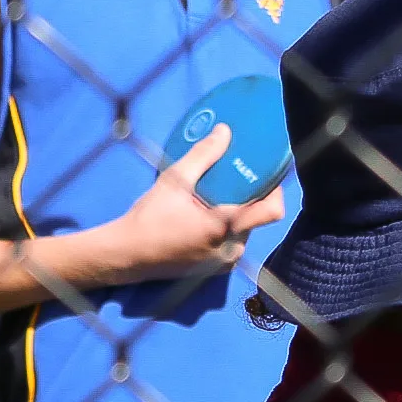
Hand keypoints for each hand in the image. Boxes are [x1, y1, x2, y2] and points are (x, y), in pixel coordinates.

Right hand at [93, 128, 283, 282]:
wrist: (125, 255)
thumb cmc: (148, 219)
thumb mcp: (175, 181)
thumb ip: (203, 155)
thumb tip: (225, 131)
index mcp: (225, 228)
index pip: (272, 210)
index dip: (275, 189)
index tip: (266, 172)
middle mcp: (232, 250)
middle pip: (257, 217)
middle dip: (248, 197)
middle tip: (231, 179)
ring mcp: (225, 263)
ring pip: (245, 230)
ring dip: (236, 212)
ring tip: (213, 197)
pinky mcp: (215, 269)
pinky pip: (232, 243)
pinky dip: (225, 227)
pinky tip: (204, 216)